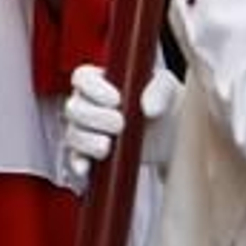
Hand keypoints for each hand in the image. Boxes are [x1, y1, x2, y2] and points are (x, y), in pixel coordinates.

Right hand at [62, 64, 183, 178]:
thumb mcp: (167, 88)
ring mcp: (86, 130)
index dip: (93, 88)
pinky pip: (75, 158)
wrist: (172, 132)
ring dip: (88, 141)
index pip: (81, 77)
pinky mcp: (91, 154)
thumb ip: (159, 90)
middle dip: (95, 117)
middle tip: (121, 124)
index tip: (116, 100)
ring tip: (108, 146)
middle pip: (74, 108)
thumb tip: (149, 109)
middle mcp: (86, 103)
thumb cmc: (163, 102)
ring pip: (73, 134)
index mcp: (98, 81)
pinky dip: (78, 163)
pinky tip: (85, 168)